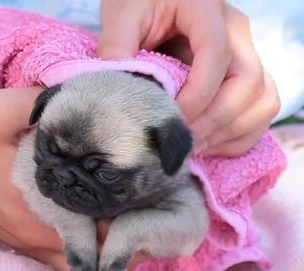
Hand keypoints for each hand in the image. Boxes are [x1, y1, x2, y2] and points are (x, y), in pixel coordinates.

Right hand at [0, 87, 147, 270]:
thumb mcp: (5, 107)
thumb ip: (52, 103)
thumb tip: (88, 98)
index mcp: (40, 206)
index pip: (105, 232)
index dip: (138, 220)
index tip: (157, 197)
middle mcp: (35, 234)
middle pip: (101, 257)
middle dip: (131, 237)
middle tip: (148, 205)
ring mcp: (22, 241)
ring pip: (79, 267)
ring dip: (106, 248)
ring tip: (124, 219)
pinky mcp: (11, 238)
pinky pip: (56, 260)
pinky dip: (81, 252)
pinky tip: (88, 225)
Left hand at [98, 0, 279, 156]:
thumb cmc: (138, 0)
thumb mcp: (122, 14)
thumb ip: (117, 47)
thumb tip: (116, 90)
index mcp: (207, 10)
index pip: (217, 54)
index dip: (197, 94)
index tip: (170, 118)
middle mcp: (235, 31)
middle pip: (249, 81)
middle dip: (215, 119)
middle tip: (181, 141)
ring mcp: (243, 53)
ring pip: (262, 98)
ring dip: (230, 130)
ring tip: (192, 148)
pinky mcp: (241, 74)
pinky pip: (259, 108)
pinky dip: (238, 134)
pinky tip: (206, 146)